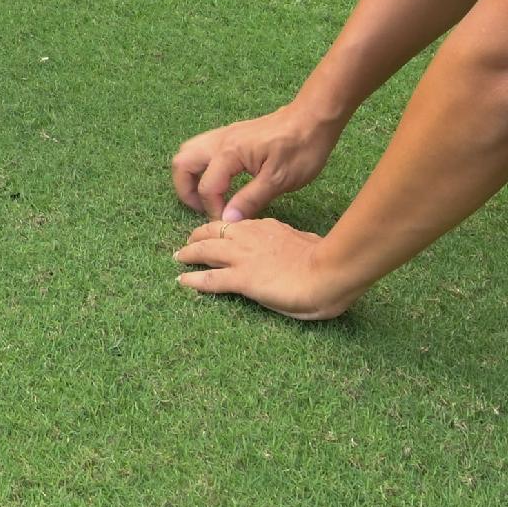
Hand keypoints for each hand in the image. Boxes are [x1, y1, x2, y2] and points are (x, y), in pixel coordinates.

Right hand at [169, 105, 339, 221]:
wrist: (314, 117)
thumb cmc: (301, 148)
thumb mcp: (279, 180)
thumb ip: (250, 199)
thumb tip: (227, 219)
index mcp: (229, 152)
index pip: (207, 187)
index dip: (214, 210)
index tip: (229, 223)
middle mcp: (220, 140)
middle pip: (182, 162)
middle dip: (185, 190)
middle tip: (203, 209)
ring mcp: (225, 134)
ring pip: (190, 152)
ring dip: (192, 176)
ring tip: (209, 197)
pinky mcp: (233, 134)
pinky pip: (204, 149)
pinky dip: (203, 167)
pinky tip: (222, 181)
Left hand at [173, 215, 361, 320]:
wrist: (329, 271)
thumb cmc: (327, 260)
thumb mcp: (308, 242)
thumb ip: (297, 241)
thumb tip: (302, 242)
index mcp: (267, 227)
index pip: (238, 225)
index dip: (224, 229)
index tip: (216, 233)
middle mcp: (250, 237)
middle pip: (215, 231)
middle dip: (198, 236)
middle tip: (188, 243)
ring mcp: (244, 257)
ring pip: (207, 250)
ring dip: (190, 253)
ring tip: (179, 257)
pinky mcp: (242, 279)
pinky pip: (211, 278)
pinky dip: (194, 279)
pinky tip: (183, 281)